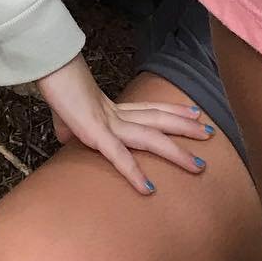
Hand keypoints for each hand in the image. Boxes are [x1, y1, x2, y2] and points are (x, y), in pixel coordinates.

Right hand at [36, 54, 211, 193]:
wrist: (50, 71)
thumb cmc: (57, 90)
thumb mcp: (67, 115)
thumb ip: (71, 128)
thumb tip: (66, 138)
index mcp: (113, 109)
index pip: (150, 109)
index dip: (174, 110)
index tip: (195, 113)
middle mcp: (117, 114)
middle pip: (159, 120)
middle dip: (186, 127)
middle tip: (211, 133)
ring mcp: (109, 124)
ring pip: (151, 138)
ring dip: (176, 152)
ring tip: (198, 166)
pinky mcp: (95, 133)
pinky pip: (119, 156)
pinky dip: (134, 172)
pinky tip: (148, 189)